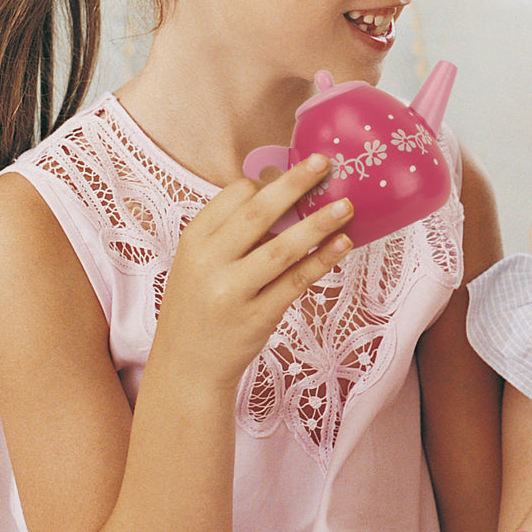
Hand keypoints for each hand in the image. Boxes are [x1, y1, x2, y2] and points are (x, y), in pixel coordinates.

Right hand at [152, 154, 354, 389]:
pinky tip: (342, 245)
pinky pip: (295, 282)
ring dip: (317, 225)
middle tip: (324, 163)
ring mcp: (232, 292)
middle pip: (258, 214)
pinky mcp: (256, 317)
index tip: (298, 173)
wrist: (185, 367)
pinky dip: (321, 261)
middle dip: (294, 184)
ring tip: (346, 207)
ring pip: (281, 249)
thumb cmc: (200, 305)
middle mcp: (209, 263)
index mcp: (195, 240)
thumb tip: (285, 195)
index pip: (234, 196)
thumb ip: (233, 233)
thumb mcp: (200, 263)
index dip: (269, 182)